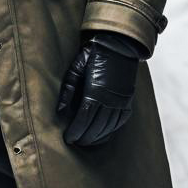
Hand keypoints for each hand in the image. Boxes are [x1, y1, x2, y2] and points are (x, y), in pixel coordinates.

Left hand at [56, 31, 142, 146]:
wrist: (117, 45)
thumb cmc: (92, 55)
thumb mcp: (75, 68)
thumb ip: (67, 90)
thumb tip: (59, 111)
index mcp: (96, 90)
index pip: (84, 118)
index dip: (76, 131)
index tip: (68, 138)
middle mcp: (111, 98)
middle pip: (96, 126)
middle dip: (84, 137)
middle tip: (74, 142)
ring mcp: (121, 101)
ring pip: (108, 127)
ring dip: (96, 137)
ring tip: (85, 142)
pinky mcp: (128, 101)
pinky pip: (119, 122)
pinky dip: (110, 132)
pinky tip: (101, 136)